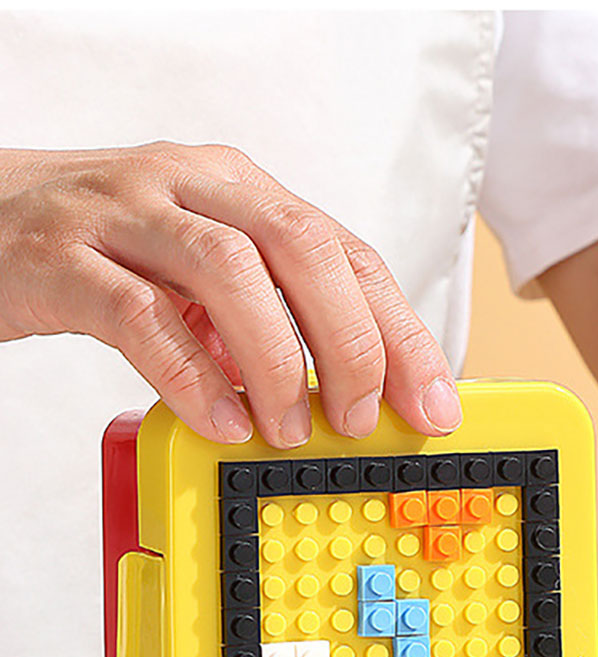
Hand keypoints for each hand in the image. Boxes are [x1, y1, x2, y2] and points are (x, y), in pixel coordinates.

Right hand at [0, 142, 461, 446]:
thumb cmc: (106, 255)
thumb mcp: (202, 276)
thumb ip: (270, 318)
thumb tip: (350, 394)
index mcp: (241, 191)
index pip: (348, 253)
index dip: (402, 333)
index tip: (434, 403)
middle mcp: (193, 188)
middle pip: (303, 248)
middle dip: (350, 343)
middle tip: (358, 418)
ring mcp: (125, 215)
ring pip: (229, 271)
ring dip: (276, 361)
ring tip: (287, 428)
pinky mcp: (64, 257)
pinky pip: (140, 314)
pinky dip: (191, 374)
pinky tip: (220, 418)